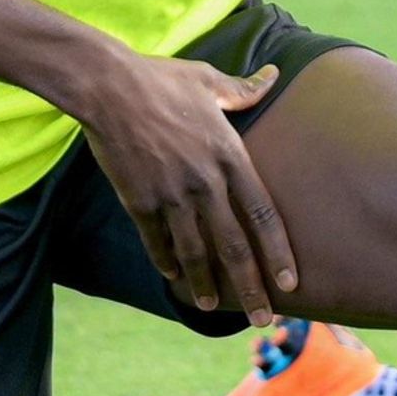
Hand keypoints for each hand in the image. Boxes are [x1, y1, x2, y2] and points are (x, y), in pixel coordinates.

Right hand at [81, 53, 296, 326]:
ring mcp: (170, 194)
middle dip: (252, 288)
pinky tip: (173, 278)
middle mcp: (204, 182)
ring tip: (213, 307)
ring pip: (194, 252)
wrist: (106, 86)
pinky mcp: (138, 200)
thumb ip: (244, 89)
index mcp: (228, 155)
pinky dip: (166, 261)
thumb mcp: (208, 80)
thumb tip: (275, 75)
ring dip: (206, 285)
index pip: (263, 214)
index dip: (278, 252)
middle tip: (265, 319)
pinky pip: (156, 241)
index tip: (290, 283)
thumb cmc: (161, 79)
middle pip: (234, 246)